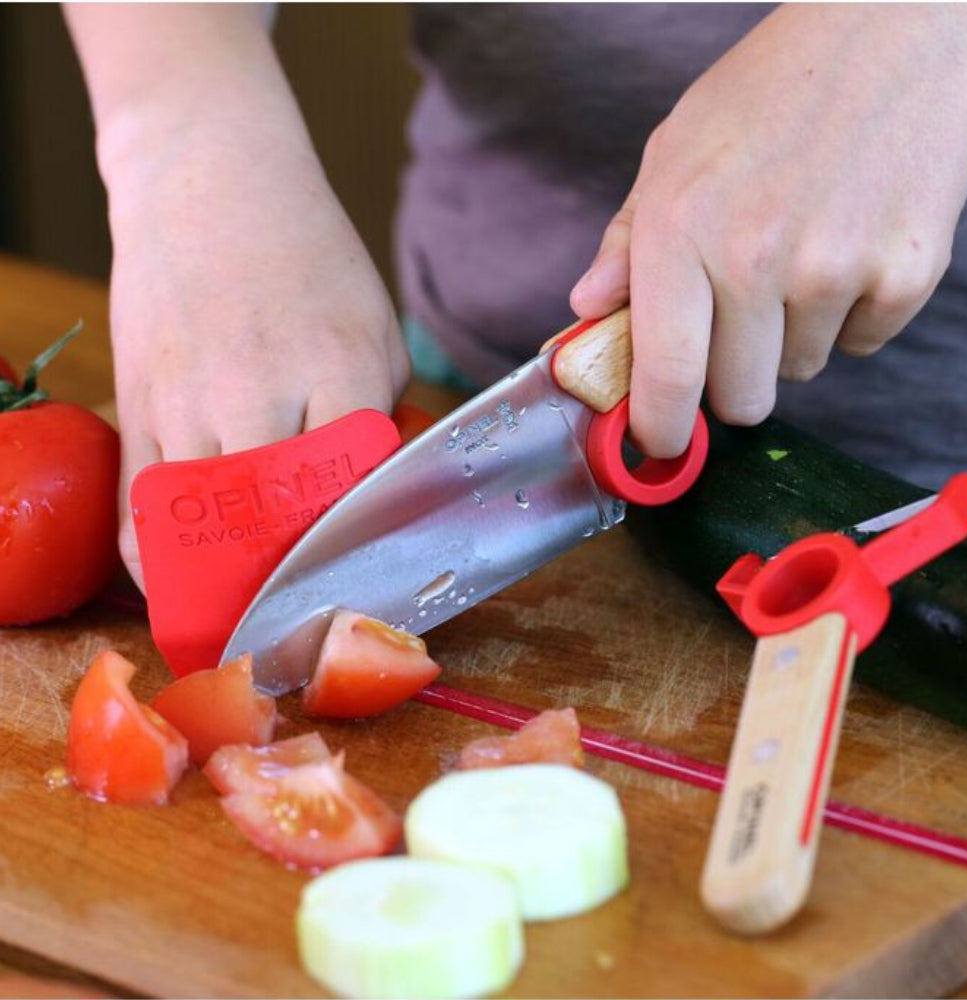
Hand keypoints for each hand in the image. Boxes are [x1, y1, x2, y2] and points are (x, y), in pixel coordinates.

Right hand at [67, 8, 408, 587]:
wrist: (208, 181)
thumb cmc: (307, 257)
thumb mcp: (375, 326)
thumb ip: (380, 412)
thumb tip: (379, 492)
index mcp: (338, 367)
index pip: (355, 490)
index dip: (360, 551)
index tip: (365, 593)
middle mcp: (259, 390)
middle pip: (278, 524)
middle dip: (292, 588)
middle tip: (305, 636)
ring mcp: (187, 399)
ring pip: (202, 529)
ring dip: (224, 591)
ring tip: (244, 632)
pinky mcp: (136, 402)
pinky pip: (139, 507)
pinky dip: (160, 563)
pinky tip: (182, 590)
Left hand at [571, 5, 966, 456]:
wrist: (896, 33)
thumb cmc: (769, 94)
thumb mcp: (672, 154)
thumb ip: (626, 244)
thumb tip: (586, 312)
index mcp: (680, 231)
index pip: (666, 376)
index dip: (661, 428)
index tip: (661, 442)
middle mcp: (753, 259)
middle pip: (739, 399)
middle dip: (731, 380)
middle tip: (737, 326)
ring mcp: (834, 269)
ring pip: (797, 372)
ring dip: (789, 338)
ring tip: (798, 257)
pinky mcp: (905, 273)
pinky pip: (860, 345)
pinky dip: (850, 315)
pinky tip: (847, 247)